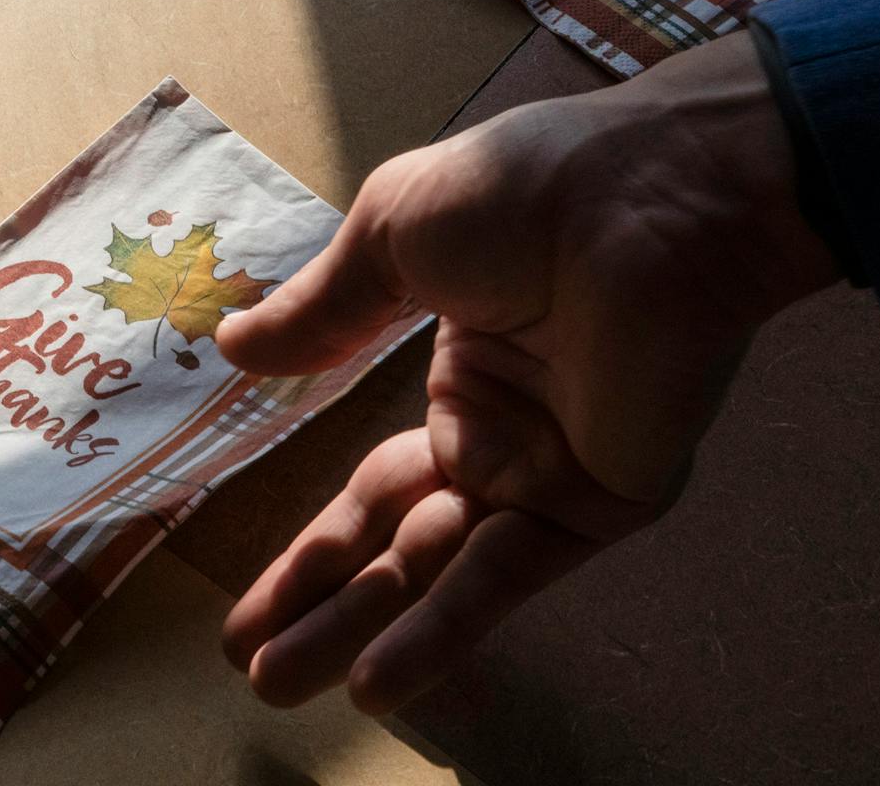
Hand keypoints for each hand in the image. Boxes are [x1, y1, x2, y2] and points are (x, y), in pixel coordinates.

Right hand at [213, 31, 838, 713]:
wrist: (647, 196)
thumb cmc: (522, 191)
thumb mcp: (390, 237)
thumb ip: (320, 312)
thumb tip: (232, 349)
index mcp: (462, 379)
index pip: (374, 487)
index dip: (312, 546)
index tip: (245, 601)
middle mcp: (502, 442)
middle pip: (393, 545)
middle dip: (320, 606)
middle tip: (250, 667)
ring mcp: (546, 478)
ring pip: (435, 571)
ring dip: (361, 631)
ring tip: (281, 688)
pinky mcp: (593, 501)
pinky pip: (503, 573)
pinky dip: (441, 625)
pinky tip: (377, 676)